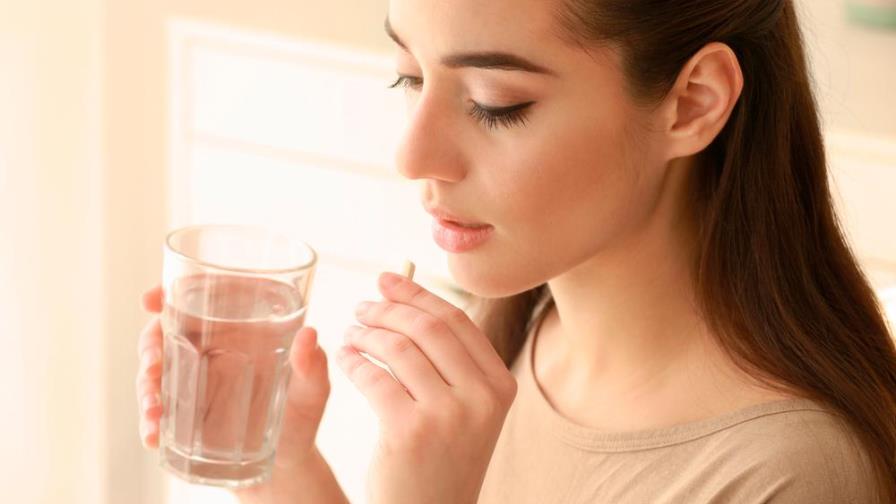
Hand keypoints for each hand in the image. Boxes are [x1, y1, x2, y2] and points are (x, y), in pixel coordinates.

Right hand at [135, 285, 331, 477]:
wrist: (287, 464)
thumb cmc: (302, 415)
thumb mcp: (314, 390)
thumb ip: (313, 365)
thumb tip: (309, 334)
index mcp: (239, 331)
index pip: (200, 300)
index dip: (171, 294)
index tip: (151, 299)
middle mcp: (210, 352)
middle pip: (165, 333)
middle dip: (150, 345)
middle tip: (152, 365)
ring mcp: (193, 384)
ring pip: (155, 372)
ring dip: (146, 388)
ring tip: (155, 412)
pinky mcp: (183, 416)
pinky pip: (156, 412)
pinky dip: (149, 423)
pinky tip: (152, 436)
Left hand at [337, 272, 517, 503]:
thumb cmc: (441, 459)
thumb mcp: (465, 409)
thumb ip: (448, 360)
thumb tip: (405, 297)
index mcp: (500, 385)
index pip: (457, 320)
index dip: (418, 295)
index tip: (387, 281)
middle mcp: (482, 397)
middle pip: (427, 327)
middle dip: (387, 310)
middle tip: (360, 307)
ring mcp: (448, 415)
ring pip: (398, 348)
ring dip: (366, 334)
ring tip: (350, 334)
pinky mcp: (410, 431)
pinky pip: (374, 377)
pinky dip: (353, 361)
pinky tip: (345, 358)